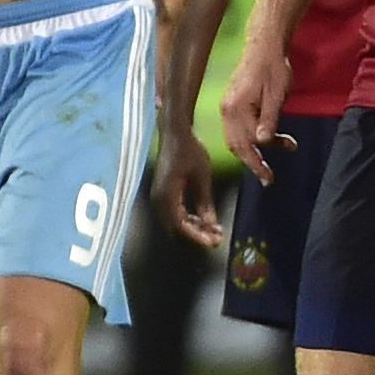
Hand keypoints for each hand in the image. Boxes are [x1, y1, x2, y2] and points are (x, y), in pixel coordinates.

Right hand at [154, 123, 224, 247]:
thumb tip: (211, 226)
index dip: (197, 236)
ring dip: (193, 228)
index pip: (180, 225)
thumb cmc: (189, 150)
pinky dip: (188, 219)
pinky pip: (174, 213)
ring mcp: (158, 197)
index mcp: (166, 195)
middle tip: (217, 238)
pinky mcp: (162, 193)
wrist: (175, 132)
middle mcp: (158, 199)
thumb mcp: (202, 176)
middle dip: (196, 234)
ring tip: (214, 230)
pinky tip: (203, 219)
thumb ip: (206, 202)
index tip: (214, 242)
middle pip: (176, 228)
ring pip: (175, 222)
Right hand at [220, 38, 295, 183]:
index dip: (256, 164)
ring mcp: (228, 107)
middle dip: (254, 162)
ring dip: (258, 148)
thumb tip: (262, 143)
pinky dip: (255, 136)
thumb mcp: (277, 95)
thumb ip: (269, 119)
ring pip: (238, 138)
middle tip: (270, 177)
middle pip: (237, 145)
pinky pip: (240, 127)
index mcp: (236, 108)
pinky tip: (276, 136)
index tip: (268, 178)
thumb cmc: (274, 68)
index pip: (244, 144)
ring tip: (285, 146)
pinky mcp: (233, 104)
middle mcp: (227, 110)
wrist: (265, 46)